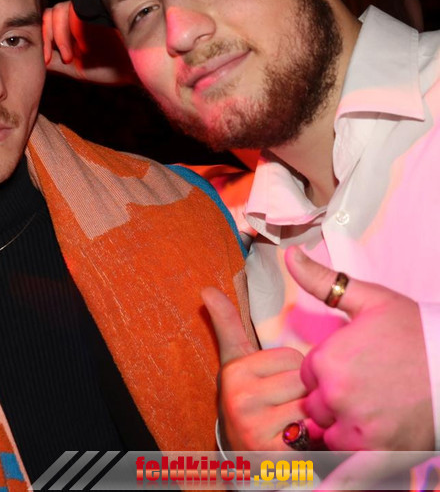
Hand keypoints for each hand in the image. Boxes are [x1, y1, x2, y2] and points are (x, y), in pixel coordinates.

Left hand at [42, 1, 135, 84]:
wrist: (136, 69)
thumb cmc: (110, 67)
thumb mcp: (76, 68)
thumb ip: (56, 62)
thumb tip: (35, 61)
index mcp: (70, 27)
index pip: (46, 21)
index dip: (43, 39)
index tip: (47, 60)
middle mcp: (77, 15)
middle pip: (50, 12)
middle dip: (51, 37)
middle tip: (64, 59)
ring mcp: (89, 8)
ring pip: (60, 9)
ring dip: (61, 35)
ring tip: (75, 56)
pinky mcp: (101, 6)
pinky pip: (77, 9)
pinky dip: (75, 29)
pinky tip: (84, 48)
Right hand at [203, 287, 311, 450]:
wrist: (243, 455)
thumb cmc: (246, 399)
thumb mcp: (236, 361)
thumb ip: (228, 324)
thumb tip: (207, 289)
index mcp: (235, 371)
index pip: (291, 357)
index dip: (292, 370)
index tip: (276, 383)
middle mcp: (241, 398)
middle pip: (302, 380)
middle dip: (304, 392)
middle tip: (289, 403)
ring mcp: (255, 426)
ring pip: (310, 406)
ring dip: (312, 415)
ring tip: (296, 420)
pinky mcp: (274, 452)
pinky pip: (314, 432)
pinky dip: (315, 436)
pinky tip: (301, 438)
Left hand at [287, 247, 433, 449]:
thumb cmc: (419, 333)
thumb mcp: (371, 301)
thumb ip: (324, 282)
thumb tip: (290, 255)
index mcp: (327, 360)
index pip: (306, 375)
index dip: (328, 372)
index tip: (355, 367)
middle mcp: (336, 395)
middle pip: (314, 405)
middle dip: (333, 399)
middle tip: (368, 389)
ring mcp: (357, 426)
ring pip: (329, 431)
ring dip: (344, 424)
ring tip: (374, 408)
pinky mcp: (378, 451)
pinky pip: (349, 454)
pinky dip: (359, 447)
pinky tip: (380, 427)